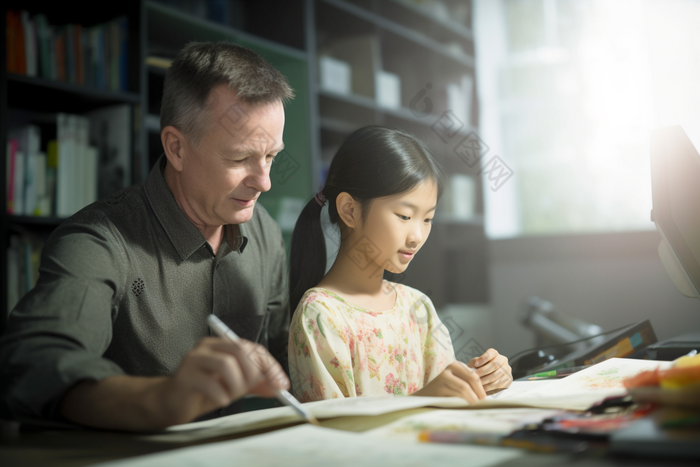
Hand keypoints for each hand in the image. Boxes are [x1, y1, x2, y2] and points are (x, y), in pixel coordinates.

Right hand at [155, 337, 288, 424]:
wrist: (172, 403)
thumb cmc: (206, 391)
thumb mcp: (236, 385)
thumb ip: (257, 383)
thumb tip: (280, 386)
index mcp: (222, 344)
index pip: (253, 348)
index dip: (270, 366)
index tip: (281, 385)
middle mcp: (208, 346)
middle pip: (240, 350)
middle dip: (254, 373)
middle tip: (253, 389)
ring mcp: (194, 359)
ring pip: (226, 363)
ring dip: (236, 384)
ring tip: (231, 395)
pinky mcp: (184, 376)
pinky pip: (209, 383)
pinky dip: (221, 394)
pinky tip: (221, 401)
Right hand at [409, 362, 486, 402]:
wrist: (425, 396)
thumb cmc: (445, 391)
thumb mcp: (457, 382)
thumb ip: (469, 383)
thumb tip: (486, 394)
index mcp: (456, 365)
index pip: (474, 376)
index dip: (481, 388)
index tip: (484, 398)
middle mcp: (450, 367)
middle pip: (472, 379)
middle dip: (479, 392)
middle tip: (481, 403)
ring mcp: (444, 377)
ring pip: (465, 388)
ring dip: (472, 399)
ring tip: (473, 405)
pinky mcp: (440, 388)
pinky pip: (456, 396)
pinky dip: (462, 402)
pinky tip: (462, 406)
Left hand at [467, 348, 512, 394]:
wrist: (486, 379)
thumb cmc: (479, 370)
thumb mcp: (475, 364)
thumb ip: (475, 361)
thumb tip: (476, 363)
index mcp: (494, 353)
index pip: (491, 353)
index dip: (483, 358)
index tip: (476, 365)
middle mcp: (503, 360)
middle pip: (495, 364)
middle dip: (484, 371)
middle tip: (476, 376)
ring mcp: (507, 370)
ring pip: (497, 375)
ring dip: (486, 380)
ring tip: (478, 383)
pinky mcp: (509, 380)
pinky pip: (499, 384)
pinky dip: (490, 387)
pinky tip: (483, 388)